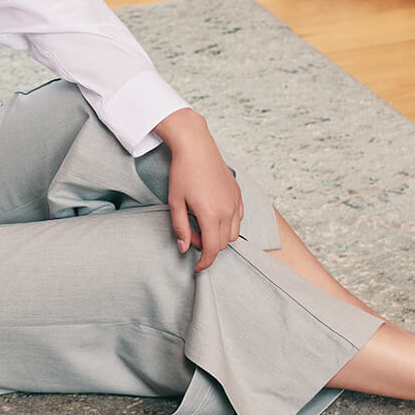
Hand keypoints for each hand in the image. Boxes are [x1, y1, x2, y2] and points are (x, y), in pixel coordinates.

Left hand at [153, 108, 242, 272]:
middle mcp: (228, 210)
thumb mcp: (175, 202)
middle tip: (191, 235)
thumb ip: (180, 228)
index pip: (212, 249)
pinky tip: (213, 215)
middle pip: (224, 244)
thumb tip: (184, 248)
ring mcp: (236, 202)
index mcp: (211, 214)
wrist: (196, 146)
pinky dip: (228, 225)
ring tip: (201, 224)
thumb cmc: (182, 173)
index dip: (205, 263)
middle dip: (208, 247)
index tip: (197, 268)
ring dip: (219, 237)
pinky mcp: (238, 194)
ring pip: (234, 233)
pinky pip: (239, 219)